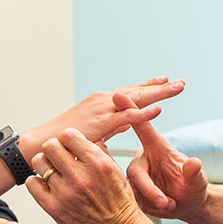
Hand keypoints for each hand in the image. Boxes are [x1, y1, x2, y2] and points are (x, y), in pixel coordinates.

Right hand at [25, 76, 184, 149]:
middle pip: (137, 91)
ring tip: (177, 88)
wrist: (42, 143)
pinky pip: (127, 117)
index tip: (166, 81)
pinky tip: (159, 109)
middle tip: (181, 82)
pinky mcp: (101, 122)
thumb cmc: (65, 140)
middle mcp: (104, 101)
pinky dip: (144, 113)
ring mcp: (103, 109)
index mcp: (102, 103)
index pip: (130, 91)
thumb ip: (111, 126)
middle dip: (160, 87)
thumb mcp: (95, 130)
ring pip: (136, 99)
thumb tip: (126, 124)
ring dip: (158, 93)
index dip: (149, 86)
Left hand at [25, 129, 153, 223]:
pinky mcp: (53, 207)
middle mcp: (80, 176)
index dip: (68, 138)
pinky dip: (37, 181)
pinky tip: (47, 184)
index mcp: (97, 163)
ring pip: (39, 162)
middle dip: (54, 148)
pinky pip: (32, 183)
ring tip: (53, 170)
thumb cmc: (118, 201)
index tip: (69, 145)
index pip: (68, 135)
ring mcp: (65, 192)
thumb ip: (98, 151)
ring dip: (44, 163)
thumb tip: (85, 137)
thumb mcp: (116, 169)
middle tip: (59, 156)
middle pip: (50, 145)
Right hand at [115, 92, 208, 219]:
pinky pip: (131, 201)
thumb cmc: (194, 186)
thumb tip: (194, 163)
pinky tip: (164, 210)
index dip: (130, 111)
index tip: (118, 95)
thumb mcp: (198, 180)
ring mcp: (136, 178)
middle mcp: (143, 161)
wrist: (190, 205)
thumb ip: (194, 172)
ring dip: (152, 201)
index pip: (141, 127)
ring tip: (171, 206)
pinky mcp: (132, 194)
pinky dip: (149, 209)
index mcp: (156, 148)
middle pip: (134, 171)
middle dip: (149, 189)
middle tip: (167, 202)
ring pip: (132, 189)